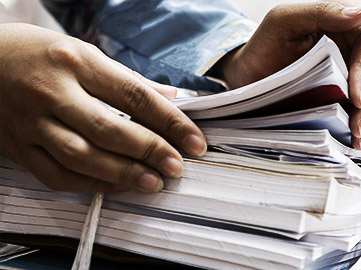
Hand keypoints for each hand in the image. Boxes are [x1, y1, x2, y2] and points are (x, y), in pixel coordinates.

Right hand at [0, 23, 206, 192]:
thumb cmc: (39, 54)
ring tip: (154, 182)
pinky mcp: (18, 147)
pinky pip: (56, 175)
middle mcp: (52, 92)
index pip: (135, 95)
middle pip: (110, 129)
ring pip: (82, 157)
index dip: (171, 122)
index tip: (194, 141)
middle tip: (177, 166)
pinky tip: (116, 185)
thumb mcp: (84, 53)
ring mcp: (31, 122)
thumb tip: (170, 99)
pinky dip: (90, 184)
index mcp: (76, 62)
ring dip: (123, 174)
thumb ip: (128, 79)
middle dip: (150, 151)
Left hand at [217, 1, 360, 149]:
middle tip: (357, 129)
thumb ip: (322, 12)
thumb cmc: (265, 46)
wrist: (251, 74)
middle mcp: (358, 48)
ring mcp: (360, 73)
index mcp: (346, 26)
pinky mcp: (357, 95)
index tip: (356, 98)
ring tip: (360, 139)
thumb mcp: (284, 21)